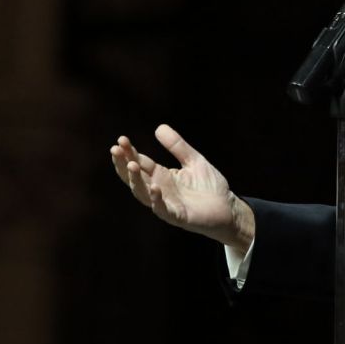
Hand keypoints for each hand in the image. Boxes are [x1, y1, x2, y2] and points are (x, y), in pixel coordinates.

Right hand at [111, 124, 253, 250]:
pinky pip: (162, 209)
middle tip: (115, 149)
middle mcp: (159, 189)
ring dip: (135, 181)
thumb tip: (159, 127)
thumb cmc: (210, 187)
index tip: (121, 139)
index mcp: (161, 175)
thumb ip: (177, 146)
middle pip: (135, 177)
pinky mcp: (178, 216)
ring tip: (131, 165)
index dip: (129, 152)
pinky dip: (156, 200)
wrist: (229, 209)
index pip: (140, 162)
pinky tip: (154, 187)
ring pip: (143, 194)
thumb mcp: (194, 160)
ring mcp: (166, 203)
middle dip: (124, 164)